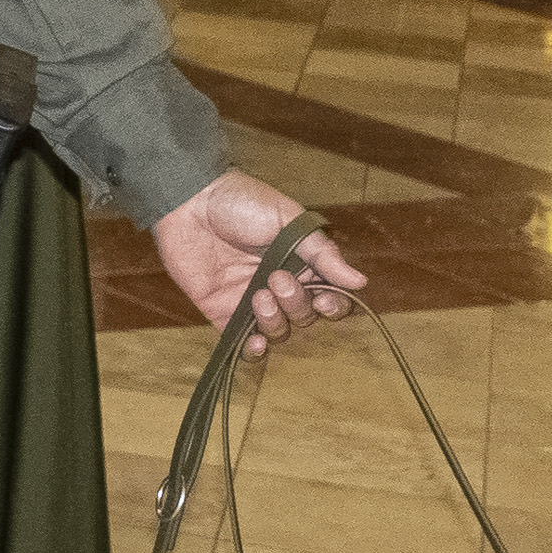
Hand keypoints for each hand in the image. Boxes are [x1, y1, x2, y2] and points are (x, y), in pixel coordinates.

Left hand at [150, 169, 362, 339]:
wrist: (191, 201)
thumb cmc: (241, 202)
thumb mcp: (288, 219)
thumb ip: (321, 253)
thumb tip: (360, 281)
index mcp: (302, 264)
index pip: (330, 296)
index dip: (334, 305)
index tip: (325, 298)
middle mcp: (280, 287)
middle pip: (306, 316)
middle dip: (297, 303)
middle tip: (276, 278)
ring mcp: (252, 302)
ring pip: (280, 331)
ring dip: (276, 320)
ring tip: (259, 295)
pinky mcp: (223, 313)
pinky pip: (243, 344)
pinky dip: (254, 351)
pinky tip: (255, 342)